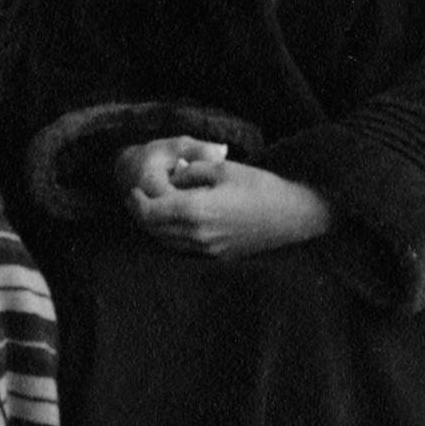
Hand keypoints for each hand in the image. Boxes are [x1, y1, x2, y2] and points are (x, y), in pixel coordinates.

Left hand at [123, 135, 331, 260]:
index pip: (151, 212)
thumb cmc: (260, 187)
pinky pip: (184, 248)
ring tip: (152, 211)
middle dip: (140, 215)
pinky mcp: (217, 255)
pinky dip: (172, 236)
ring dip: (155, 227)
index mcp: (196, 211)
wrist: (292, 215)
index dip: (136, 202)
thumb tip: (174, 177)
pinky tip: (176, 222)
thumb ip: (192, 172)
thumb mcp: (224, 169)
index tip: (132, 191)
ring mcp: (207, 249)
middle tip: (135, 200)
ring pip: (167, 242)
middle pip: (155, 230)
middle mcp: (197, 235)